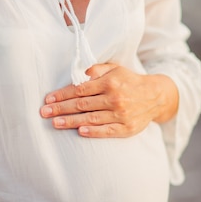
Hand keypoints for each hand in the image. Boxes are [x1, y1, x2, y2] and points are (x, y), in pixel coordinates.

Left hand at [40, 63, 178, 137]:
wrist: (156, 96)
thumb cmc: (130, 81)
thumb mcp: (115, 69)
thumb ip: (96, 70)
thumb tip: (78, 73)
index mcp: (110, 82)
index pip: (80, 89)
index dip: (63, 94)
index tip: (48, 99)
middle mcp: (114, 98)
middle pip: (82, 104)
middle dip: (61, 108)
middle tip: (44, 113)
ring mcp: (121, 114)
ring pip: (91, 119)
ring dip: (71, 121)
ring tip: (55, 123)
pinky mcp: (126, 128)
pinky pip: (107, 131)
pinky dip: (93, 132)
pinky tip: (79, 132)